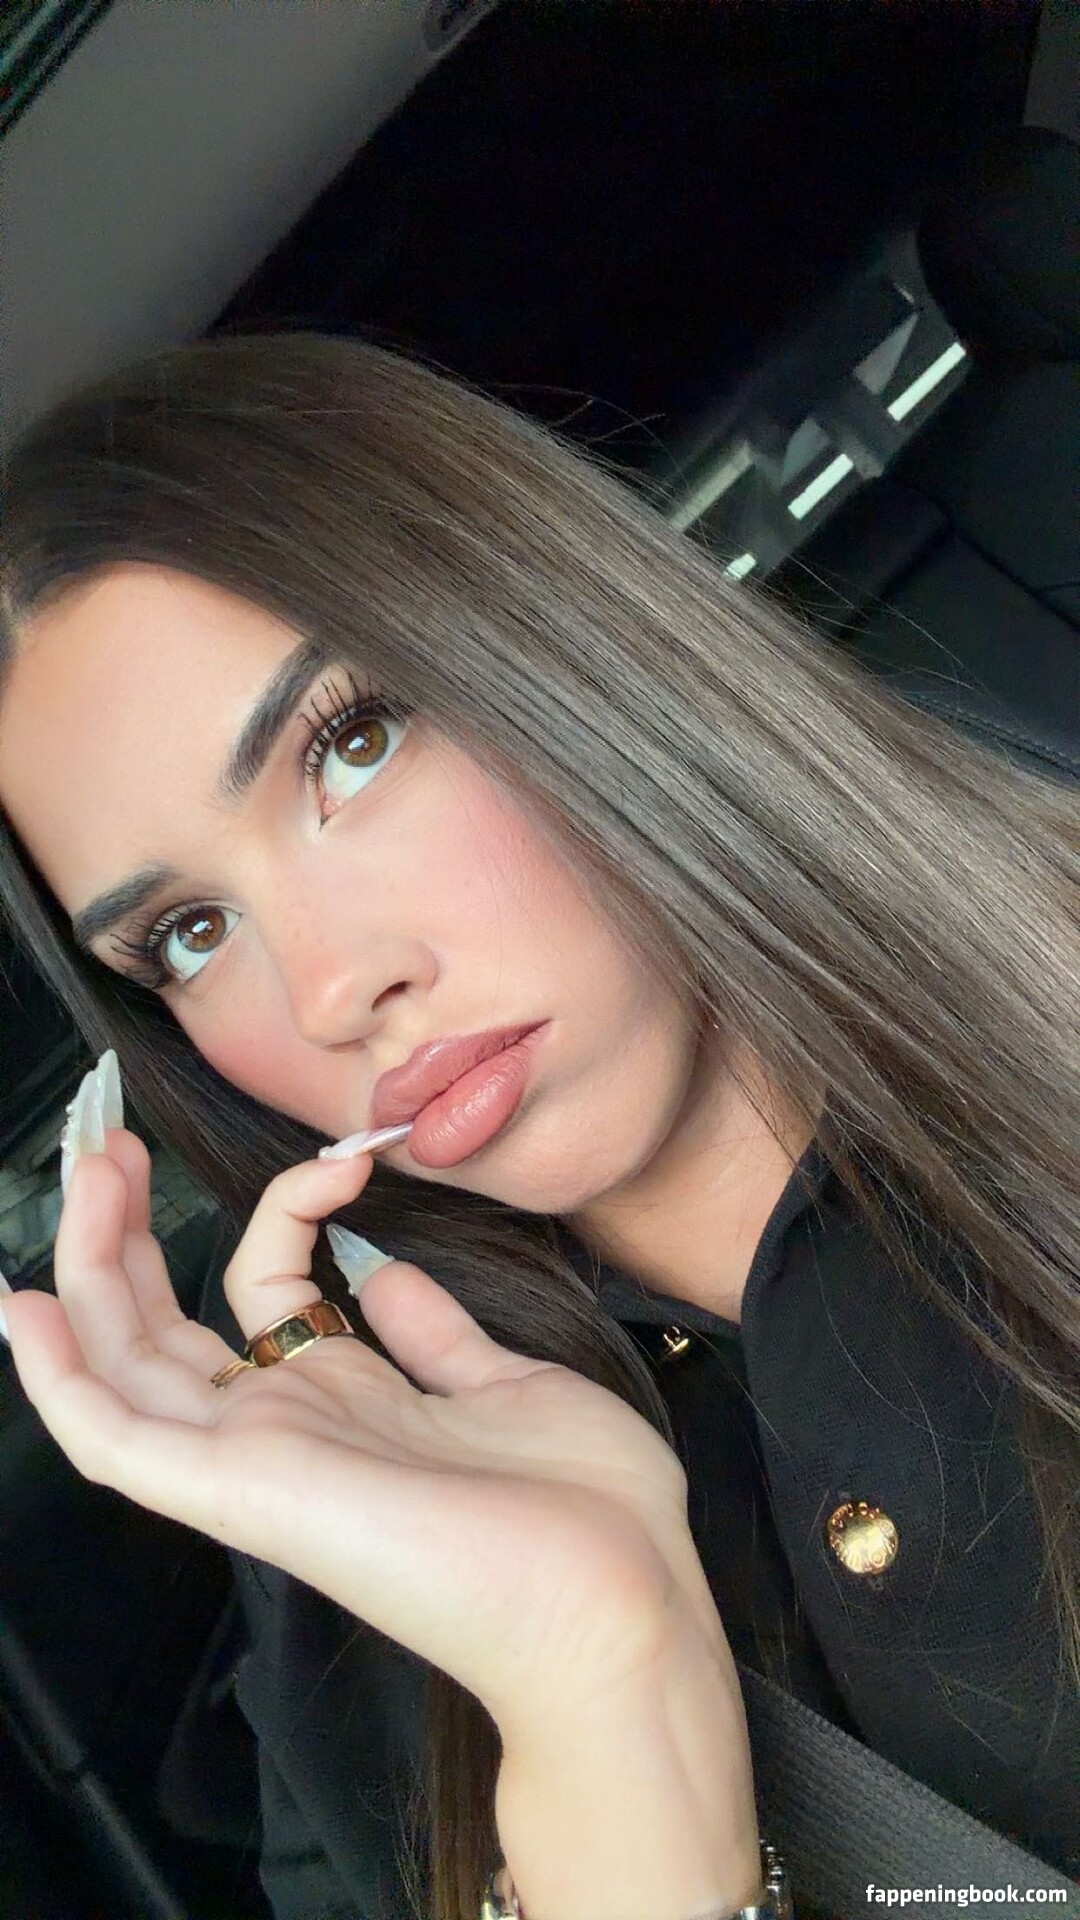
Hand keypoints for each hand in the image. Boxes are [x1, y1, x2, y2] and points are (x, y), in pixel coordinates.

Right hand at [5, 1123, 742, 1755]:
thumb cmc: (584, 1509)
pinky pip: (117, 1440)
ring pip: (128, 1363)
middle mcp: (289, 1428)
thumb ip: (432, 1333)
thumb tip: (379, 1271)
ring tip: (78, 1169)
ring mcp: (257, 1461)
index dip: (280, 1204)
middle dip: (129, 1226)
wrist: (618, 1606)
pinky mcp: (242, 1492)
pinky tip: (25, 1306)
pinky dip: (60, 1378)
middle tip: (107, 1138)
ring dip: (89, 1266)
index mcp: (349, 1400)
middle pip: (167, 1322)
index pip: (266, 1285)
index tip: (340, 1155)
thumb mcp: (507, 1385)